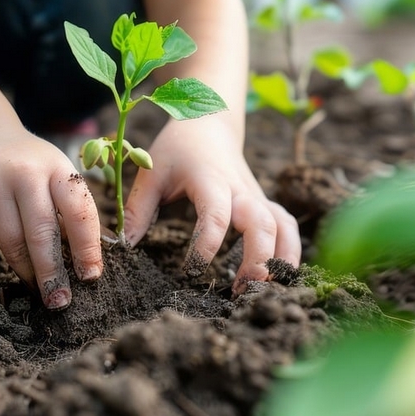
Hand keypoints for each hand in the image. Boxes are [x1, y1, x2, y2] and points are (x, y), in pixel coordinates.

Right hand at [0, 129, 103, 308]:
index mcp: (55, 167)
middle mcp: (22, 175)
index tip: (90, 277)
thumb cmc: (33, 168)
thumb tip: (91, 267)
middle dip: (53, 273)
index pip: (78, 210)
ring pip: (11, 245)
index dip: (87, 247)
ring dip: (26, 275)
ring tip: (38, 293)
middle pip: (41, 232)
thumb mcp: (59, 175)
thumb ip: (74, 213)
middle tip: (60, 301)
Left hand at [123, 116, 300, 293]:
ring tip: (264, 291)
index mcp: (210, 181)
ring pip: (283, 226)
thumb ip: (138, 209)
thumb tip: (125, 246)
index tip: (190, 270)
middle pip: (262, 224)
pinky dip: (289, 251)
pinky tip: (278, 277)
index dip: (207, 245)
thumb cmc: (177, 149)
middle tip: (240, 292)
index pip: (216, 215)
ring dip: (280, 259)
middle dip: (257, 260)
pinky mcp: (264, 204)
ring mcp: (256, 197)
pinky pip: (286, 226)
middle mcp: (240, 190)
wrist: (209, 123)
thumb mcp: (151, 173)